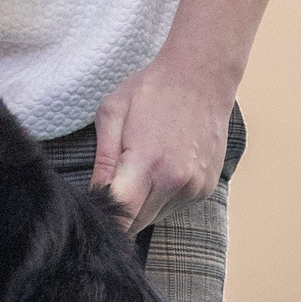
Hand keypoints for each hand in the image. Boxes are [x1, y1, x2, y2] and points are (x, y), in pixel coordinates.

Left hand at [89, 52, 235, 232]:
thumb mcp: (112, 113)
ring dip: (143, 204)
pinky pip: (174, 207)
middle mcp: (174, 184)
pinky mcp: (205, 190)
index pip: (121, 219)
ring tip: (144, 167)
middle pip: (137, 224)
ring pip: (155, 217)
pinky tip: (164, 166)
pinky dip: (163, 196)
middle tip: (115, 184)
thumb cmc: (153, 89)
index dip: (106, 221)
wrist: (202, 77)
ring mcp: (193, 189)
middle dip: (122, 212)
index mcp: (147, 164)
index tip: (97, 214)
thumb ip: (102, 160)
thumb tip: (95, 195)